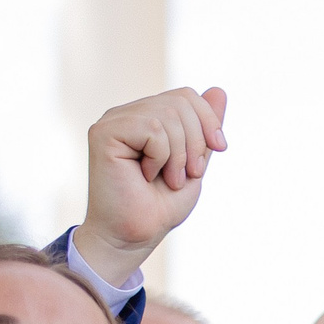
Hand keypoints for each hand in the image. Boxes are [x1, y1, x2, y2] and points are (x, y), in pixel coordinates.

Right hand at [71, 87, 228, 281]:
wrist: (135, 234)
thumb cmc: (160, 205)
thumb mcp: (196, 161)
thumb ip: (204, 128)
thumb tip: (219, 89)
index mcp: (147, 117)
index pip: (187, 96)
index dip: (209, 120)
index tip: (220, 148)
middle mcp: (127, 114)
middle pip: (181, 101)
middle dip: (197, 141)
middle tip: (187, 173)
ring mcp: (113, 120)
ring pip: (168, 115)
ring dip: (180, 155)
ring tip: (168, 178)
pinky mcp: (103, 132)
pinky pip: (152, 129)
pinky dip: (161, 156)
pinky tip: (146, 174)